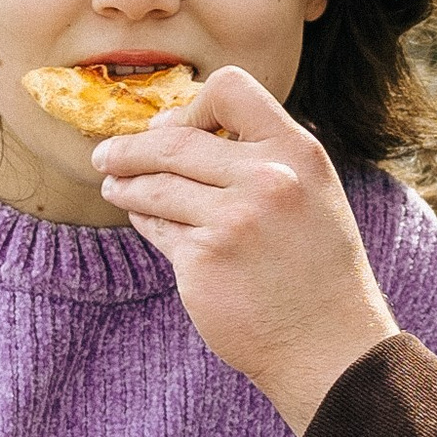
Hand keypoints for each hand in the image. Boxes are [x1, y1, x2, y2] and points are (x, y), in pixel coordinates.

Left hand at [93, 66, 398, 431]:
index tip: (172, 127)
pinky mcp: (202, 261)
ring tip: (113, 185)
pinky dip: (143, 219)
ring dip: (124, 182)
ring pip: (155, 185)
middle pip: (174, 141)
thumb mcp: (311, 193)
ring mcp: (232, 221)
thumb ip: (262, 157)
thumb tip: (174, 128)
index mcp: (298, 153)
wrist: (330, 347)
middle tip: (106, 155)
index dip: (192, 104)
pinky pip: (157, 227)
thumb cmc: (317, 269)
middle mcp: (267, 179)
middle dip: (130, 147)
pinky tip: (140, 217)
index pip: (230, 89)